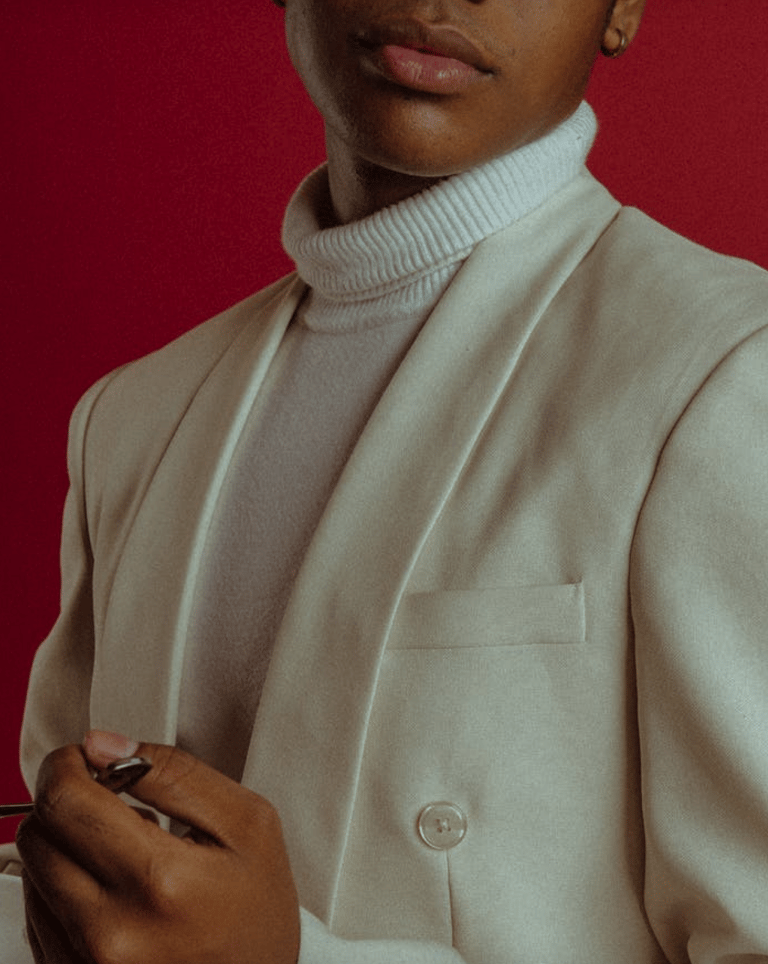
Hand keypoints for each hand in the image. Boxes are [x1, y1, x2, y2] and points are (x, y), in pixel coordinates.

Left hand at [16, 732, 299, 963]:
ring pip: (33, 871)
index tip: (82, 758)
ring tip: (120, 850)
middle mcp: (111, 932)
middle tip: (107, 799)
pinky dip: (64, 887)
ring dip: (66, 845)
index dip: (66, 764)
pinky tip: (112, 886)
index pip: (66, 801)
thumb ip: (175, 772)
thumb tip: (105, 745)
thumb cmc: (258, 912)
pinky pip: (37, 914)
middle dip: (66, 801)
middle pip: (37, 834)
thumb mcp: (248, 822)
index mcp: (160, 882)